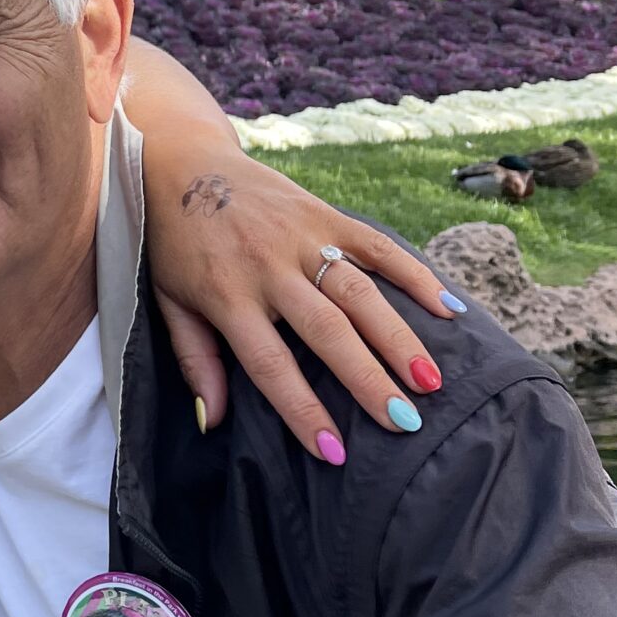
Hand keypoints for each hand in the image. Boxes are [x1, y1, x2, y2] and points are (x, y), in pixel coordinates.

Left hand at [141, 147, 459, 457]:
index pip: (270, 364)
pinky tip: (448, 309)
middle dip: (367, 379)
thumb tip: (211, 422)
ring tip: (431, 380)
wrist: (182, 164)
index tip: (334, 451)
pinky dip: (415, 274)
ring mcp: (301, 236)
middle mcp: (268, 266)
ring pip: (359, 290)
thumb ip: (195, 360)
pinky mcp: (324, 213)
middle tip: (405, 421)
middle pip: (326, 330)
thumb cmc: (175, 245)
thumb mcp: (169, 302)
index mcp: (227, 295)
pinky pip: (376, 245)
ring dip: (398, 336)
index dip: (302, 409)